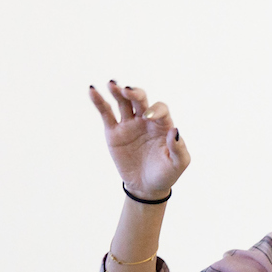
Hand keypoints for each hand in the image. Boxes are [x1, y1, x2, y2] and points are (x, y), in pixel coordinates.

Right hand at [89, 78, 190, 197]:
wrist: (146, 187)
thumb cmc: (166, 174)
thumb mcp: (178, 164)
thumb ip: (179, 148)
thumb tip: (174, 131)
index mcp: (162, 125)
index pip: (160, 109)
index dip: (155, 110)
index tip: (147, 117)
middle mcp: (145, 120)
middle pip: (140, 99)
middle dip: (134, 93)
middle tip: (127, 90)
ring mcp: (129, 124)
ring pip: (122, 102)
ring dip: (117, 91)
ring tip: (111, 83)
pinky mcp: (113, 132)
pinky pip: (105, 113)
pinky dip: (99, 101)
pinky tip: (92, 90)